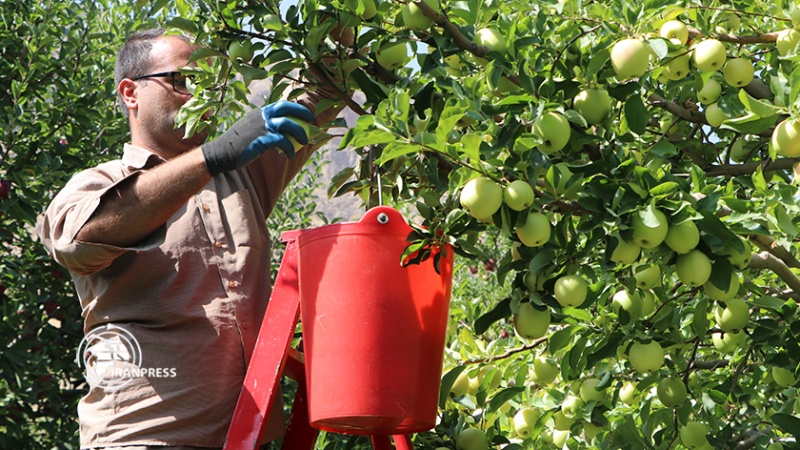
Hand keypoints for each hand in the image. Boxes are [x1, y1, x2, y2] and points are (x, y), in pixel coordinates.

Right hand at [201, 100, 315, 175]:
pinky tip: (290, 155)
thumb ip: (264, 127)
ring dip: (299, 133)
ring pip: (286, 124)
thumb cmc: (237, 145)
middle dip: (302, 114)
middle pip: (286, 109)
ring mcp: (260, 127)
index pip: (281, 104)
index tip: (307, 115)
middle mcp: (260, 116)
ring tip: (304, 142)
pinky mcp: (261, 140)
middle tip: (312, 124)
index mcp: (259, 112)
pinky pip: (281, 141)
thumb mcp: (251, 131)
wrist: (220, 153)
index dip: (296, 107)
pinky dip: (289, 148)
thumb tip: (282, 131)